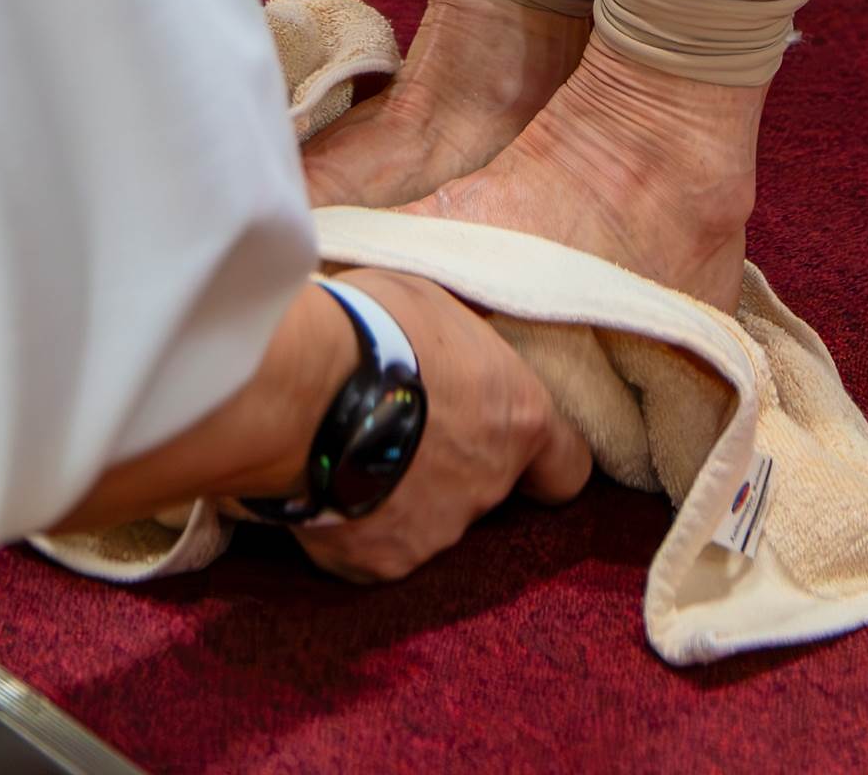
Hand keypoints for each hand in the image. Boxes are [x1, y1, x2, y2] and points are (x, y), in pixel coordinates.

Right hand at [296, 272, 589, 584]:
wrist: (301, 393)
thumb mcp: (434, 302)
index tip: (514, 444)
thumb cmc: (373, 329)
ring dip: (404, 491)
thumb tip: (471, 333)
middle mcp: (486, 486)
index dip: (542, 459)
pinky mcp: (378, 564)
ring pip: (429, 519)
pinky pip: (374, 545)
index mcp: (516, 418)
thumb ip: (463, 340)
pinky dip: (357, 521)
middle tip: (405, 422)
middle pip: (486, 487)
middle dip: (453, 462)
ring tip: (355, 447)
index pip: (566, 467)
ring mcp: (434, 534)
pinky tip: (327, 480)